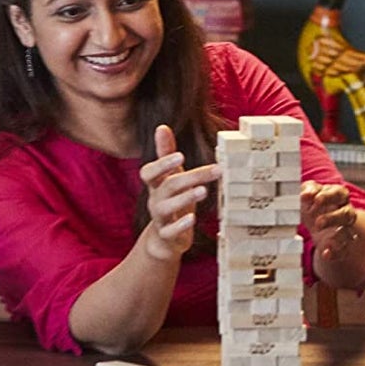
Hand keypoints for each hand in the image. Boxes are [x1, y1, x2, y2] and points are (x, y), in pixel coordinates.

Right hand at [140, 124, 218, 261]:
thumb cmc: (171, 200)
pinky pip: (170, 231)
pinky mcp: (167, 235)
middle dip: (191, 177)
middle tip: (215, 170)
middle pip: (168, 186)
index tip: (180, 155)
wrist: (164, 239)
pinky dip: (180, 225)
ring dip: (186, 198)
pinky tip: (192, 219)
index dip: (162, 164)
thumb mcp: (169, 176)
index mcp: (156, 184)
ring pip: (167, 208)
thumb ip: (165, 153)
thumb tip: (161, 127)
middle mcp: (155, 200)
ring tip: (204, 191)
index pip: (149, 172)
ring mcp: (160, 218)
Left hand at [300, 181, 358, 265]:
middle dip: (332, 218)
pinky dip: (335, 253)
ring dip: (336, 237)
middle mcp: (345, 213)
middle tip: (317, 223)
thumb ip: (308, 190)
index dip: (328, 196)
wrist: (318, 224)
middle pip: (346, 214)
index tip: (315, 200)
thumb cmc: (315, 204)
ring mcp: (345, 229)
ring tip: (321, 242)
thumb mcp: (310, 194)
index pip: (339, 193)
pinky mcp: (341, 245)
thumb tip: (305, 194)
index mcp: (339, 197)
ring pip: (347, 233)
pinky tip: (325, 254)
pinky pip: (343, 250)